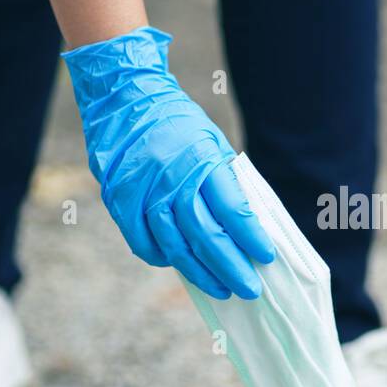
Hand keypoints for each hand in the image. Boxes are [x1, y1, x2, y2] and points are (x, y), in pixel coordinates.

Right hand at [63, 26, 274, 299]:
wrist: (124, 97)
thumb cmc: (178, 125)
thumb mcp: (212, 143)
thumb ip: (225, 183)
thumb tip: (250, 227)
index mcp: (202, 159)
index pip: (231, 208)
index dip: (250, 237)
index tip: (267, 258)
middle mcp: (171, 177)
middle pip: (204, 234)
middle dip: (230, 266)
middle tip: (250, 289)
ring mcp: (142, 190)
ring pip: (174, 244)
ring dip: (200, 272)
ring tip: (222, 289)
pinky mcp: (119, 199)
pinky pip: (143, 242)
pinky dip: (163, 258)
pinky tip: (180, 266)